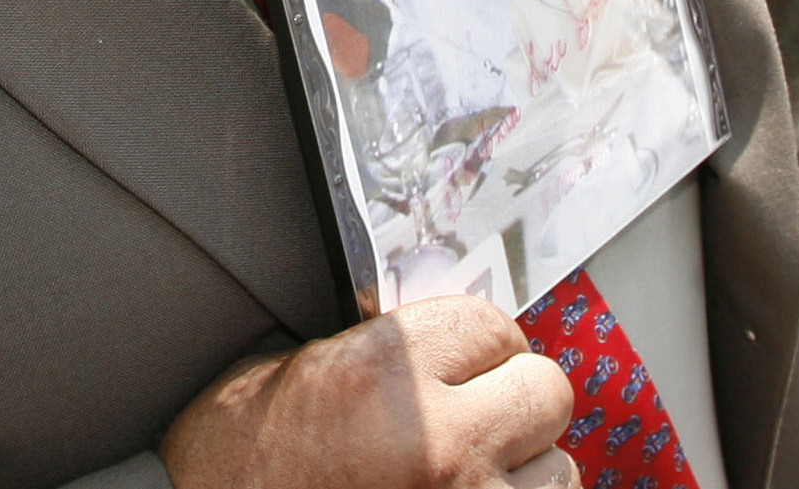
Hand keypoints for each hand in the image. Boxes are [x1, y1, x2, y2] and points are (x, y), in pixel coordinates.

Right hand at [162, 297, 577, 488]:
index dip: (475, 346)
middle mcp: (439, 443)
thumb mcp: (307, 366)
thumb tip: (468, 328)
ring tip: (461, 474)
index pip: (494, 324)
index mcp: (387, 374)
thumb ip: (396, 341)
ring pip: (555, 467)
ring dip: (519, 468)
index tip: (455, 366)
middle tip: (468, 417)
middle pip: (544, 390)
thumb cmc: (243, 458)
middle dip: (509, 400)